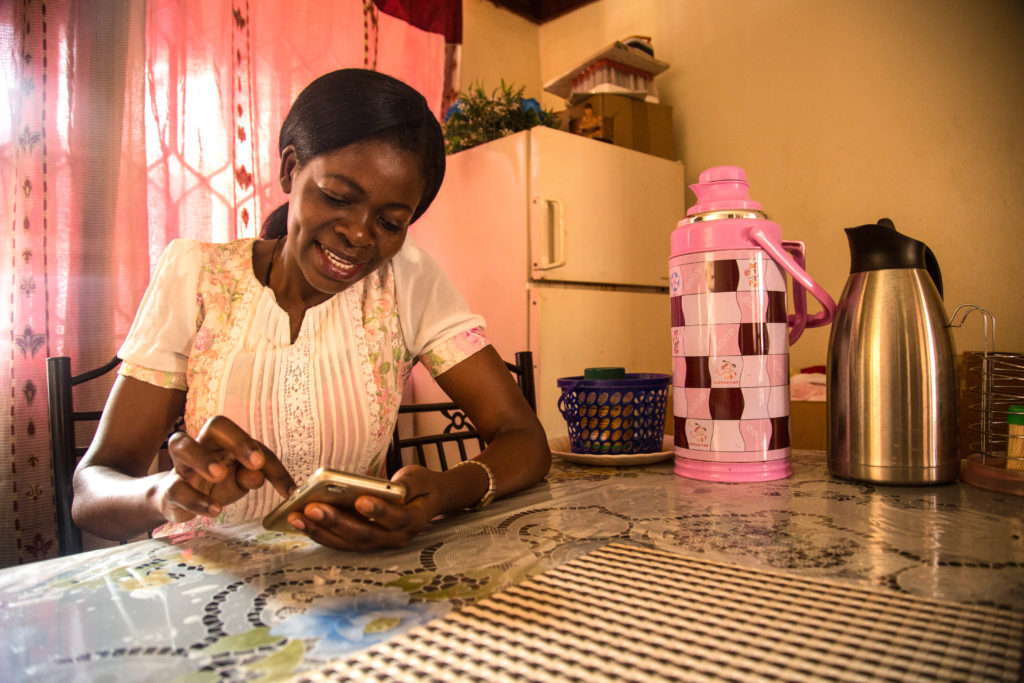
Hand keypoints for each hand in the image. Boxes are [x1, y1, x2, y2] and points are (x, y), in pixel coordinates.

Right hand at [154, 415, 295, 522]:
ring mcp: (181, 465)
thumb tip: (259, 476)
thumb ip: (250, 476)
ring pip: (181, 444)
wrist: (177, 499)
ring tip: (220, 476)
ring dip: (202, 459)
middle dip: (238, 440)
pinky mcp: (169, 489)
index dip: (272, 465)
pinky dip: (196, 499)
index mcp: (225, 442)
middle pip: (215, 424)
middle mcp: (203, 445)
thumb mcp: (238, 480)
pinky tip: (214, 509)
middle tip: (256, 462)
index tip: (289, 491)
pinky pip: (176, 488)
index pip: (252, 444)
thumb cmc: (215, 483)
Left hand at [286, 465, 443, 549]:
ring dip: (320, 531)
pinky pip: (340, 541)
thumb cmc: (420, 486)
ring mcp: (378, 543)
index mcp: (414, 520)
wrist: (425, 501)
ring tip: (296, 516)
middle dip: (336, 522)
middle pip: (365, 535)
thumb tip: (392, 487)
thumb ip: (408, 484)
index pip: (397, 519)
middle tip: (312, 508)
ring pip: (348, 542)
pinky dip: (320, 532)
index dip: (379, 511)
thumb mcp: (420, 478)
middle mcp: (395, 537)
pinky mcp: (363, 541)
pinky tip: (300, 520)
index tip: (360, 500)